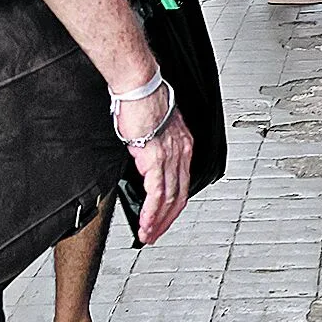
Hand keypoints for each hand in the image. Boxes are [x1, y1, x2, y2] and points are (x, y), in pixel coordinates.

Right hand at [115, 92, 192, 242]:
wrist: (138, 87)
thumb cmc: (142, 101)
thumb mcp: (152, 130)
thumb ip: (152, 149)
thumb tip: (143, 165)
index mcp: (182, 145)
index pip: (182, 182)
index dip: (174, 205)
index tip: (164, 217)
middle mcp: (181, 152)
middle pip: (180, 195)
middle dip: (168, 219)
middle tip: (156, 234)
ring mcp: (170, 156)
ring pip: (169, 198)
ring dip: (158, 220)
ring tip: (148, 234)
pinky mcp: (156, 158)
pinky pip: (157, 193)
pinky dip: (151, 212)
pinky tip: (145, 223)